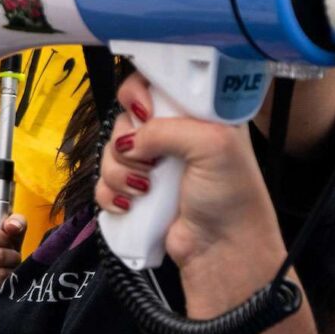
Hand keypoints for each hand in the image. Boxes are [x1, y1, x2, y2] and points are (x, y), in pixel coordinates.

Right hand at [94, 74, 285, 308]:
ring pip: (109, 152)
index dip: (139, 93)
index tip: (143, 113)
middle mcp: (172, 135)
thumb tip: (128, 139)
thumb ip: (167, 128)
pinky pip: (102, 183)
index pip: (154, 82)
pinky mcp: (135, 193)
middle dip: (128, 141)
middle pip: (124, 118)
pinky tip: (131, 205)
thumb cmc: (232, 197)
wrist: (222, 251)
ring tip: (145, 190)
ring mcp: (152, 164)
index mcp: (196, 113)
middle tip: (150, 160)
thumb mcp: (213, 144)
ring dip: (120, 173)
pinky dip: (110, 195)